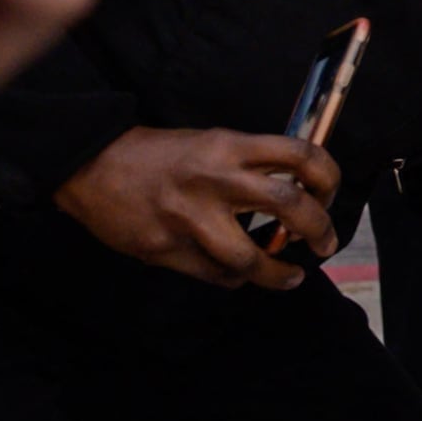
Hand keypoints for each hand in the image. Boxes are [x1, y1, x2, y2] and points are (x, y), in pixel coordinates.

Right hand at [56, 127, 340, 288]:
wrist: (91, 165)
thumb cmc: (156, 154)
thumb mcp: (210, 142)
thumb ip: (249, 164)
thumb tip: (296, 189)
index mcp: (228, 147)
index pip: (300, 156)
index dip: (328, 178)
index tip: (330, 195)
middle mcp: (215, 181)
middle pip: (291, 207)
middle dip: (320, 230)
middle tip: (326, 243)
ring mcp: (189, 219)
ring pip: (252, 259)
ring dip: (280, 274)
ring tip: (291, 276)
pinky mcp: (166, 249)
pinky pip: (216, 274)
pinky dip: (236, 278)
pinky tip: (240, 274)